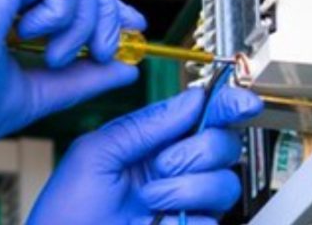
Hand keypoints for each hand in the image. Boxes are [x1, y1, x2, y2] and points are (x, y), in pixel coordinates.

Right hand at [0, 0, 145, 155]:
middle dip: (106, 15)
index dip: (104, 8)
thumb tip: (122, 68)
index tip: (131, 32)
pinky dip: (67, 12)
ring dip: (85, 20)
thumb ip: (79, 77)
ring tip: (58, 55)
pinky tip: (37, 36)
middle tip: (105, 52)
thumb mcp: (34, 89)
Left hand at [28, 85, 264, 224]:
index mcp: (151, 142)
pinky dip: (185, 218)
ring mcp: (185, 203)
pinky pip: (213, 220)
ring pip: (225, 183)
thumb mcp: (96, 153)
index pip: (199, 116)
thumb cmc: (68, 208)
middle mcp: (174, 170)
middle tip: (160, 165)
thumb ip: (143, 126)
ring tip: (148, 199)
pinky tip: (155, 220)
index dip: (226, 105)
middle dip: (197, 151)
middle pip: (224, 145)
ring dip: (185, 189)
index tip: (243, 102)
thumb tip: (191, 100)